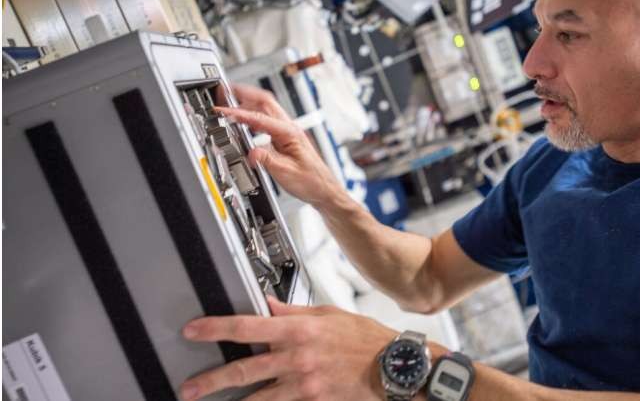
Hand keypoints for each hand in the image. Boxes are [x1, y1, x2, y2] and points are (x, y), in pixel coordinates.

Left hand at [180, 297, 397, 400]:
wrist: (393, 367)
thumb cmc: (364, 339)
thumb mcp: (328, 314)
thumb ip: (293, 312)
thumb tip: (267, 304)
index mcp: (299, 330)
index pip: (248, 326)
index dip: (216, 329)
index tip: (194, 331)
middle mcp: (298, 358)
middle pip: (246, 369)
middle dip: (213, 379)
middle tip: (190, 387)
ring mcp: (305, 385)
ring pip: (258, 397)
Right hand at [215, 84, 343, 208]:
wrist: (323, 189)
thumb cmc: (311, 181)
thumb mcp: (286, 173)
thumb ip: (267, 161)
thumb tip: (250, 153)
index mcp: (290, 133)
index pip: (260, 118)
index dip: (239, 113)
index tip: (223, 111)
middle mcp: (289, 128)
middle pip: (264, 101)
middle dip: (243, 94)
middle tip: (224, 92)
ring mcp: (287, 131)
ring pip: (265, 108)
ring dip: (247, 102)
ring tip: (229, 102)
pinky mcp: (284, 138)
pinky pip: (265, 120)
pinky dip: (251, 115)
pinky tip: (243, 120)